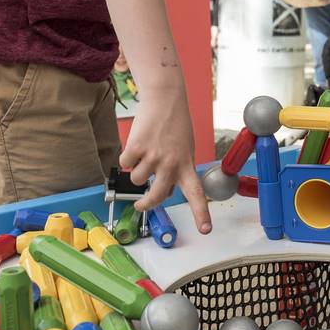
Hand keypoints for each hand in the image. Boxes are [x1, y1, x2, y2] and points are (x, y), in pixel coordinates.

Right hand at [119, 93, 211, 233]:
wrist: (165, 99)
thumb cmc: (175, 125)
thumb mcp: (184, 149)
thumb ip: (177, 169)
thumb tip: (163, 190)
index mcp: (187, 166)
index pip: (197, 195)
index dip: (201, 214)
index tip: (206, 231)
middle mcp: (171, 164)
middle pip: (156, 197)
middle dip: (146, 204)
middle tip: (140, 206)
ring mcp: (153, 157)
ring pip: (136, 179)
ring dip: (136, 170)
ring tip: (145, 152)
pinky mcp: (136, 148)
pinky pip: (124, 164)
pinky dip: (127, 156)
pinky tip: (137, 143)